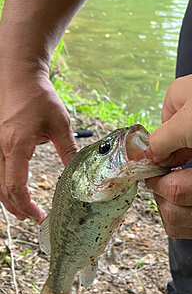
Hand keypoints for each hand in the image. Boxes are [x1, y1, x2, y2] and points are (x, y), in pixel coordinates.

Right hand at [0, 58, 76, 222]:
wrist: (18, 76)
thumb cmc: (37, 96)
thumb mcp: (59, 124)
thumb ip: (68, 150)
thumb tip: (81, 171)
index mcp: (16, 146)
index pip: (16, 187)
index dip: (27, 206)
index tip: (40, 216)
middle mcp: (0, 148)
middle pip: (2, 189)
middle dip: (16, 207)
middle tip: (33, 218)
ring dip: (8, 197)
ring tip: (23, 208)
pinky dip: (5, 183)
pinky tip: (17, 186)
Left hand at [146, 139, 191, 238]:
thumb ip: (191, 145)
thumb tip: (153, 153)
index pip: (178, 191)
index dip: (156, 177)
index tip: (152, 163)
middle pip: (174, 215)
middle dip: (158, 192)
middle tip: (157, 173)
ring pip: (178, 229)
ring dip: (165, 205)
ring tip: (170, 183)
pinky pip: (190, 232)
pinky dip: (178, 214)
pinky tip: (183, 195)